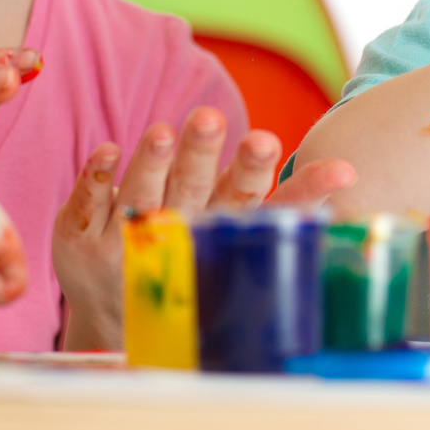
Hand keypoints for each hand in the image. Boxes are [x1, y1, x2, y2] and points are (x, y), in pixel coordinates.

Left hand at [51, 107, 354, 349]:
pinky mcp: (80, 235)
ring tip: (163, 130)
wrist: (118, 311)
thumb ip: (289, 197)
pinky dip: (98, 176)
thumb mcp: (239, 226)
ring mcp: (124, 238)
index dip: (255, 171)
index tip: (268, 139)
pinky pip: (89, 200)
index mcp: (218, 229)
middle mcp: (174, 234)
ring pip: (140, 194)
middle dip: (199, 154)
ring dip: (151, 162)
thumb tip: (348, 170)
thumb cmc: (195, 252)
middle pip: (190, 189)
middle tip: (209, 118)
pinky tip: (108, 149)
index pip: (243, 199)